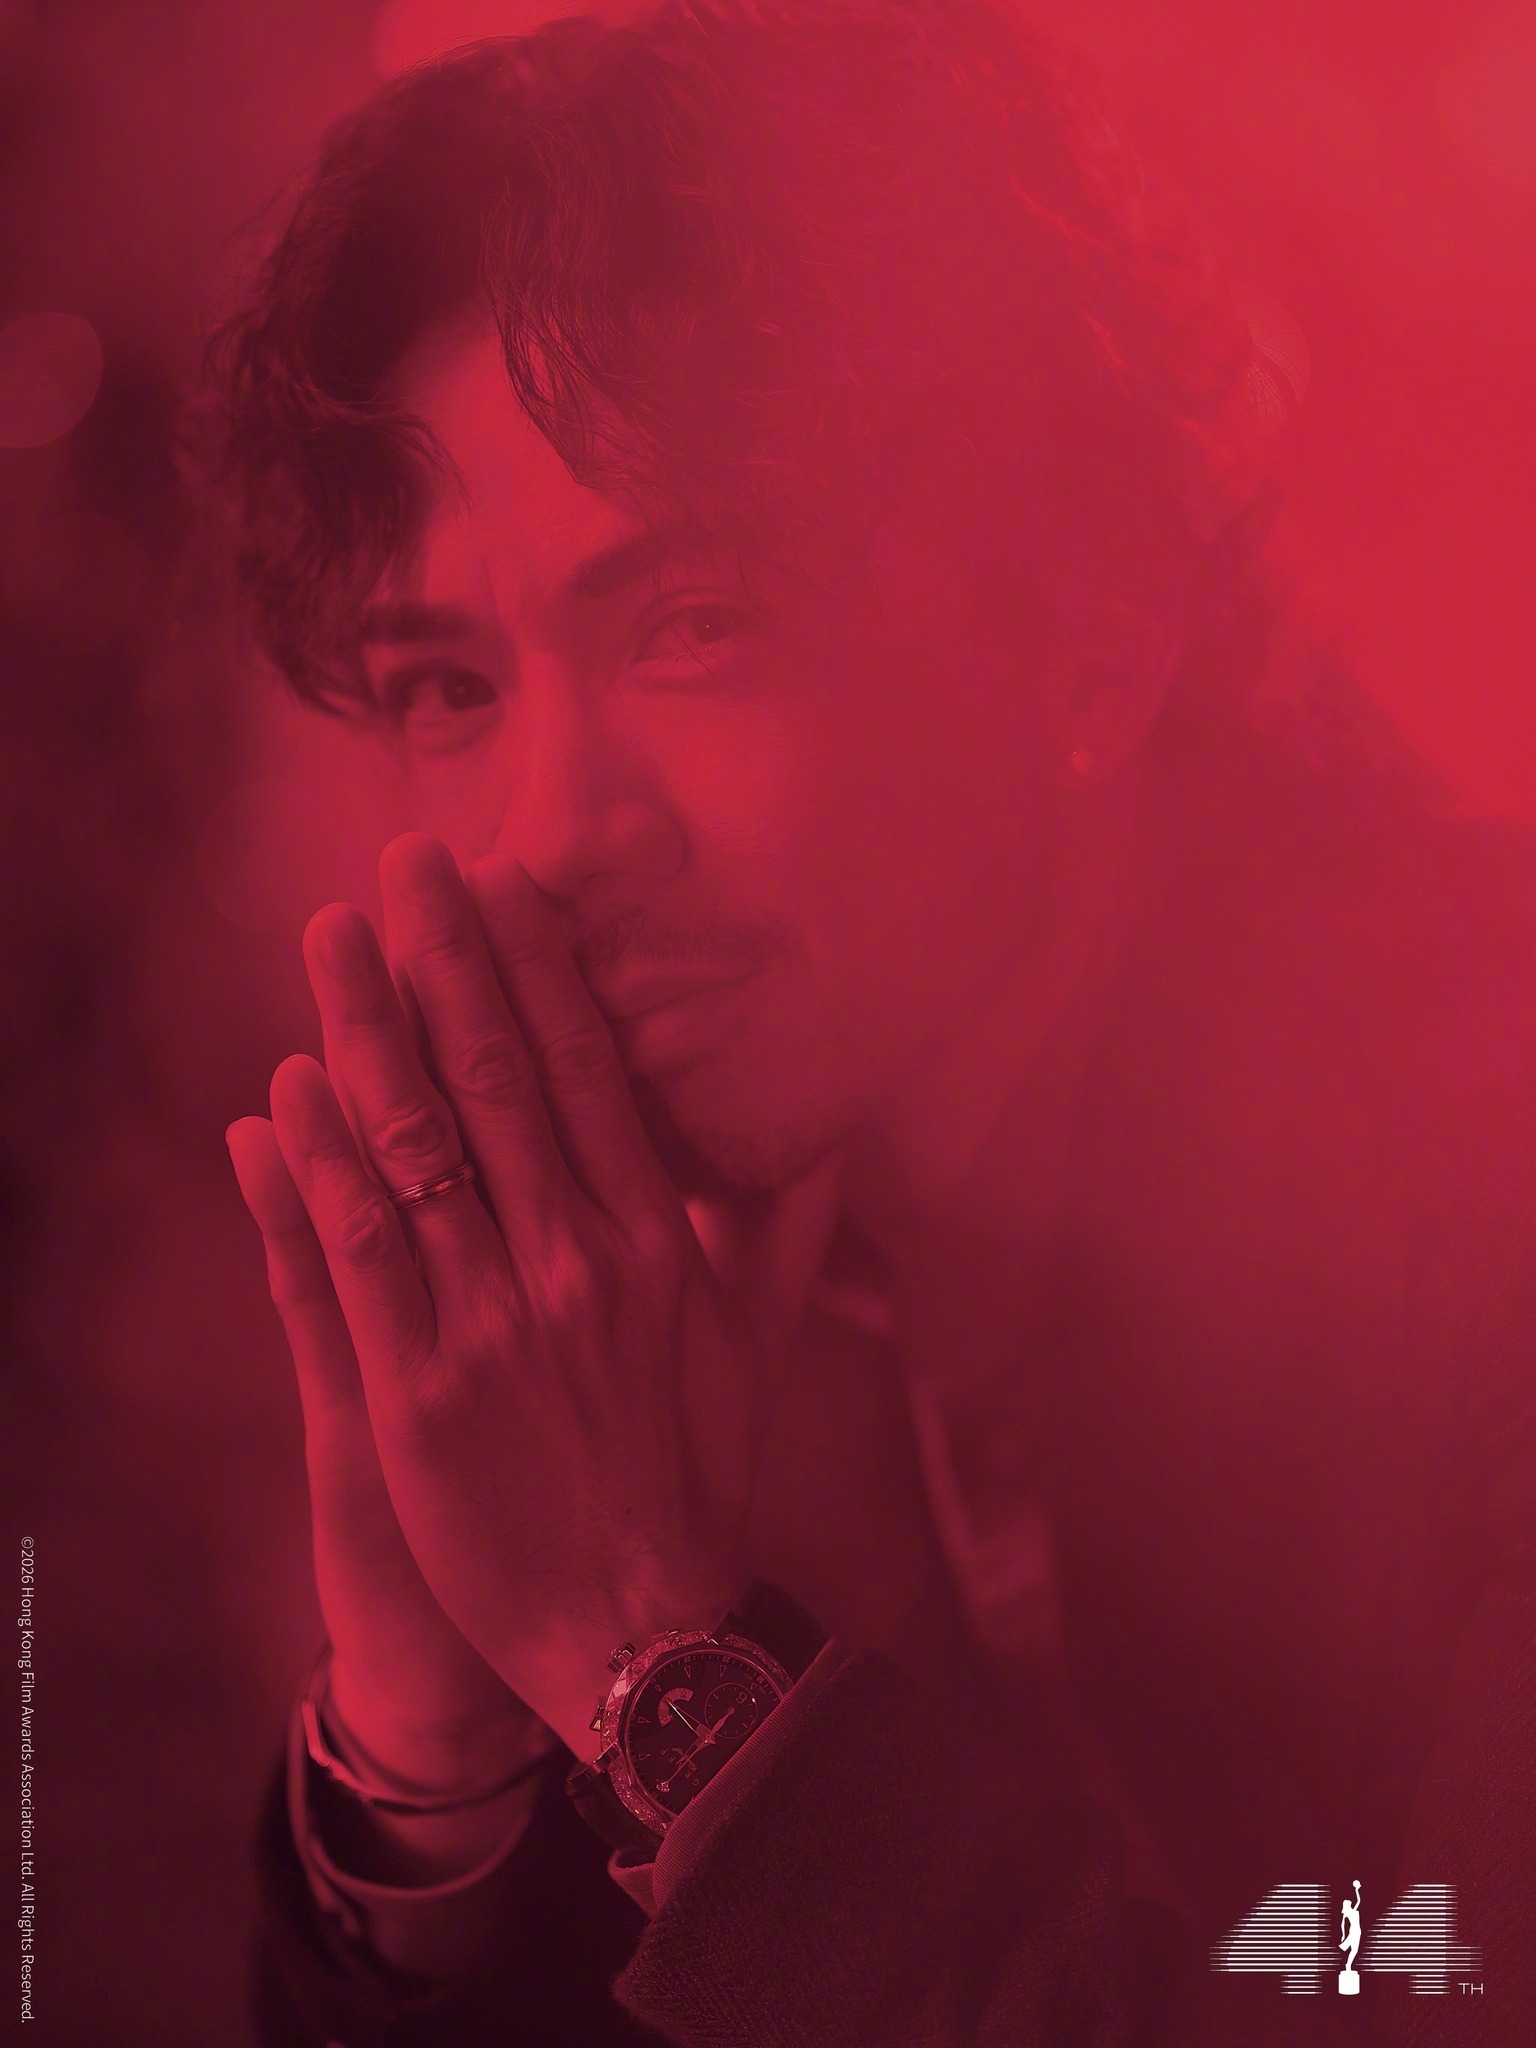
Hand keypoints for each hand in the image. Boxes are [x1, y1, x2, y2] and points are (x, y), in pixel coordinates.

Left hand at [254, 834, 766, 1756]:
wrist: (636, 1624)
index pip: (591, 1070)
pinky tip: (286, 1087)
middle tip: (404, 859)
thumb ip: (787, 1231)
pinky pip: (359, 1250)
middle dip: (444, 957)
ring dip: (367, 1029)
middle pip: (497, 1077)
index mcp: (656, 1241)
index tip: (507, 880)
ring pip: (419, 1144)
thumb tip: (830, 1135)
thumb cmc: (698, 1476)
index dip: (540, 968)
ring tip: (331, 937)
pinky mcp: (417, 1386)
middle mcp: (577, 1259)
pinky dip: (319, 1164)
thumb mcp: (761, 1347)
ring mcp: (493, 1320)